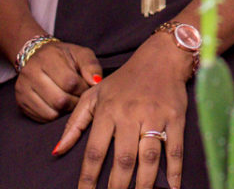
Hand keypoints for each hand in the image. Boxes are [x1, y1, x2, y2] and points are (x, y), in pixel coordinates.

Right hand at [15, 39, 103, 121]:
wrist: (37, 56)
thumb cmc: (63, 57)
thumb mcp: (80, 54)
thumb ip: (91, 66)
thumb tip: (96, 82)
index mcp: (47, 57)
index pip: (69, 82)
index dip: (82, 88)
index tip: (85, 86)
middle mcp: (30, 72)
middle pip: (60, 100)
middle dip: (74, 102)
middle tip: (78, 97)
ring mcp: (23, 88)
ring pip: (51, 112)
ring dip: (65, 111)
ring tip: (70, 101)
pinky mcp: (21, 102)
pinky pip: (42, 118)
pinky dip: (55, 116)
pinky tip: (59, 106)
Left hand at [53, 35, 188, 188]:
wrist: (160, 58)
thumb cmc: (124, 80)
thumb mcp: (94, 95)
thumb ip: (75, 123)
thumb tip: (57, 151)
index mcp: (107, 111)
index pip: (95, 151)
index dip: (89, 177)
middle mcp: (129, 114)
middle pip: (123, 159)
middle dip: (118, 186)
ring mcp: (154, 116)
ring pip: (148, 157)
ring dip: (144, 183)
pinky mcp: (175, 117)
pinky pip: (174, 149)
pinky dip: (174, 171)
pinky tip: (172, 187)